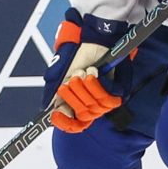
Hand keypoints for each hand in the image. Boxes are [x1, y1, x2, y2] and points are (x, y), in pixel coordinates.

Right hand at [42, 8, 129, 132]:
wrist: (93, 43)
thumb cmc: (78, 59)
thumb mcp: (62, 76)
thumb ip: (56, 95)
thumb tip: (49, 111)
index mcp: (79, 103)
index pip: (75, 125)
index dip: (65, 123)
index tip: (55, 115)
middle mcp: (93, 105)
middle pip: (83, 115)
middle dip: (74, 96)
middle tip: (72, 80)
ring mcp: (106, 100)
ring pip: (94, 107)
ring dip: (85, 88)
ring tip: (83, 72)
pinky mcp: (118, 93)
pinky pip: (106, 99)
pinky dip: (97, 85)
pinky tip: (93, 73)